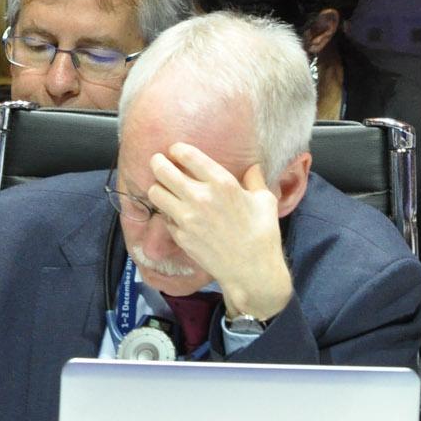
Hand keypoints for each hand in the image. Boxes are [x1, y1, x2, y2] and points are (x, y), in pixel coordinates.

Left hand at [146, 143, 292, 319]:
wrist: (251, 270)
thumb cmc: (263, 233)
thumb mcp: (265, 201)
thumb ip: (255, 179)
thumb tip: (252, 166)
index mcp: (222, 183)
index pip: (187, 155)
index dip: (177, 149)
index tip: (175, 150)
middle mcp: (199, 197)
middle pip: (162, 170)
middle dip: (157, 162)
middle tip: (158, 162)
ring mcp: (186, 217)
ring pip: (155, 192)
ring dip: (158, 187)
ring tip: (164, 187)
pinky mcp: (179, 234)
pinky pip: (163, 217)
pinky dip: (167, 213)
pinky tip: (176, 213)